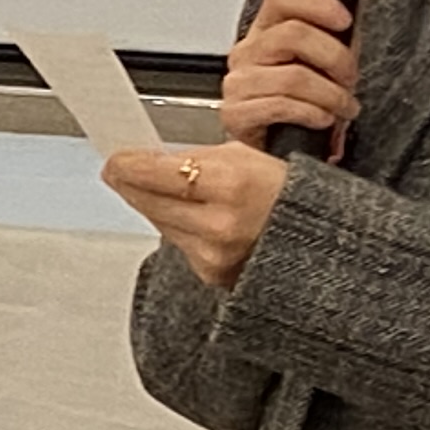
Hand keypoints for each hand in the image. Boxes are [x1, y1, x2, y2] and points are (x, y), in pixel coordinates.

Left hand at [103, 140, 291, 292]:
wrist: (315, 239)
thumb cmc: (282, 192)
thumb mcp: (243, 156)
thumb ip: (193, 158)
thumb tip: (146, 158)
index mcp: (231, 184)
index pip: (156, 172)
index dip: (128, 165)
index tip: (114, 158)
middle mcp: (219, 223)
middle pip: (147, 199)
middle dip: (129, 182)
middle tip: (117, 169)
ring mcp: (213, 253)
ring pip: (158, 221)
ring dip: (152, 203)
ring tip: (161, 188)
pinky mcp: (211, 273)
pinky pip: (176, 243)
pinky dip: (175, 226)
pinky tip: (190, 215)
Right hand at [220, 0, 359, 157]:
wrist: (283, 148)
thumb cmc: (306, 102)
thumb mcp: (329, 60)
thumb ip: (343, 26)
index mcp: (266, 31)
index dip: (317, 3)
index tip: (345, 20)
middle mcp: (246, 52)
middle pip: (292, 34)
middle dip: (335, 58)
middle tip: (350, 78)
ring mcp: (238, 83)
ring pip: (293, 76)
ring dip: (330, 95)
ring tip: (342, 107)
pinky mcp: (236, 114)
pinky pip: (280, 106)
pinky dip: (312, 114)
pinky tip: (322, 120)